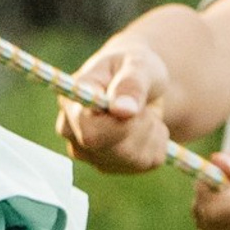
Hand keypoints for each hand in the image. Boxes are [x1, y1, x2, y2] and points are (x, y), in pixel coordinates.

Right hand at [57, 40, 173, 172]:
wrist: (140, 82)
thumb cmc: (133, 66)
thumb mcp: (138, 64)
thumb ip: (131, 83)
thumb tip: (123, 110)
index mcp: (72, 100)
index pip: (87, 128)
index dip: (116, 125)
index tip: (136, 108)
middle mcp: (72, 131)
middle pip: (113, 149)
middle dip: (141, 126)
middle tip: (144, 104)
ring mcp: (87, 153)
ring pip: (132, 159)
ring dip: (152, 133)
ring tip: (145, 112)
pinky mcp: (108, 166)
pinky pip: (146, 163)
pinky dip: (157, 144)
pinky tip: (147, 127)